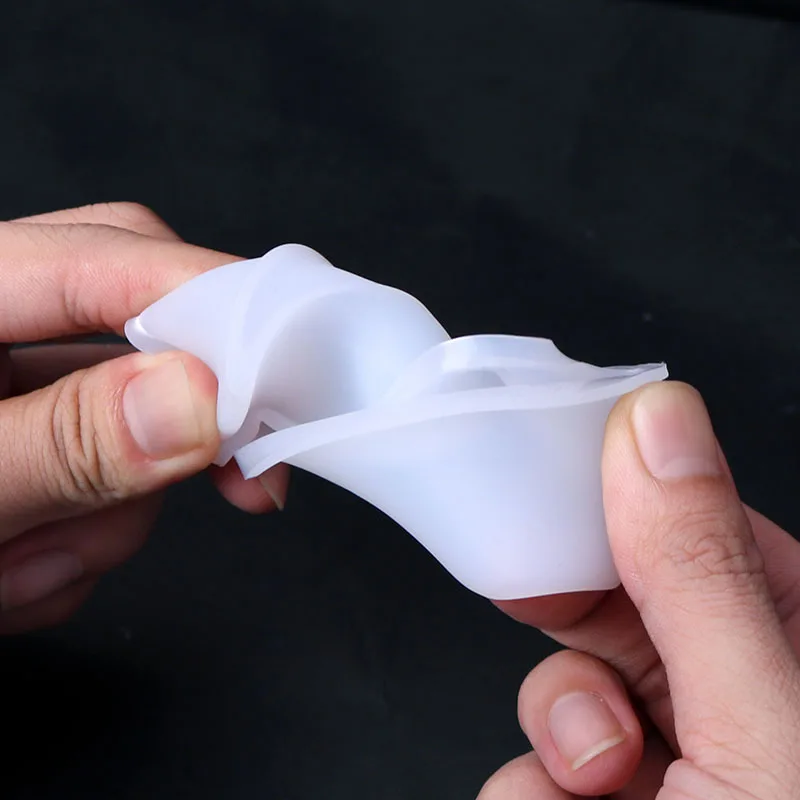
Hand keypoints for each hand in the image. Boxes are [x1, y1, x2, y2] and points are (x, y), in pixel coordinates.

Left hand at [0, 204, 287, 634]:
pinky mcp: (21, 457)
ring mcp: (5, 398)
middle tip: (230, 484)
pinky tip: (8, 576)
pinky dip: (70, 550)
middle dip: (168, 426)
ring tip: (12, 573)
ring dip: (100, 520)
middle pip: (134, 331)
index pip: (108, 259)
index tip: (288, 373)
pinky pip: (94, 492)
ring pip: (125, 433)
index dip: (213, 303)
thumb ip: (55, 445)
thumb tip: (202, 402)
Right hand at [479, 382, 799, 798]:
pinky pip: (530, 769)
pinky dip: (534, 791)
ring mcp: (668, 764)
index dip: (611, 505)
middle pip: (614, 605)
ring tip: (603, 786)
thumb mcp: (764, 730)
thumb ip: (700, 578)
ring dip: (556, 735)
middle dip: (573, 624)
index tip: (540, 489)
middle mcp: (736, 702)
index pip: (695, 530)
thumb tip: (657, 422)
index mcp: (796, 650)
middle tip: (541, 610)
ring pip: (559, 694)